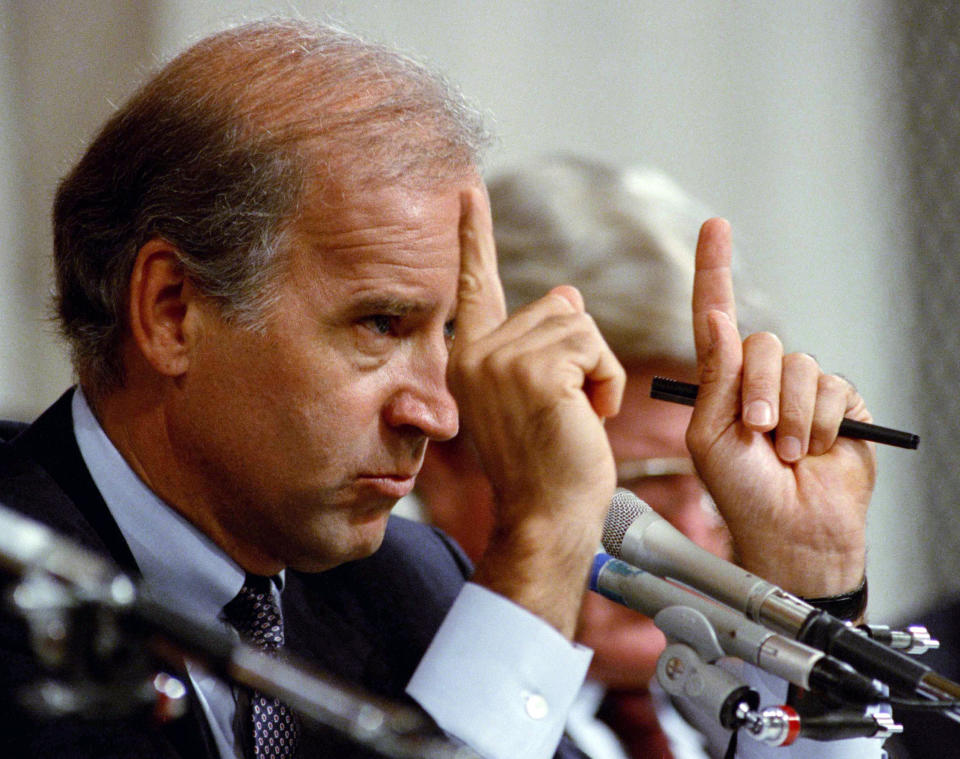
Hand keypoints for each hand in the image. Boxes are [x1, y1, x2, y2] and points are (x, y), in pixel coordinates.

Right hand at [447, 186, 624, 636]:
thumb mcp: (531, 396)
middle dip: (581, 352)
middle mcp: (474, 352)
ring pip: (579, 324)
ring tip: (577, 416)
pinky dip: (606, 381)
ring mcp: (501, 359)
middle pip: (558, 305)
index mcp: (468, 358)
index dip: (472, 237)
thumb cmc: (545, 464)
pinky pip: (594, 347)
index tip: (466, 192)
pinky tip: (588, 417)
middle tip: (569, 408)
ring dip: (597, 370)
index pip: (472, 285)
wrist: (547, 517)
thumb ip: (538, 343)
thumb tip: (568, 294)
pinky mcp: (536, 370)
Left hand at [685, 219, 875, 595]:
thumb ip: (714, 379)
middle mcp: (762, 380)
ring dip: (790, 417)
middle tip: (757, 434)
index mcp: (723, 383)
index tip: (716, 226)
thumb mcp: (709, 436)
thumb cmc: (740, 492)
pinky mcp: (841, 405)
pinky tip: (814, 452)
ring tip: (785, 454)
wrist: (791, 532)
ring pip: (799, 367)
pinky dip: (819, 424)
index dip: (714, 271)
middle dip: (759, 392)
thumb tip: (717, 320)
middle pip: (762, 344)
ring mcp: (802, 391)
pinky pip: (832, 389)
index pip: (717, 316)